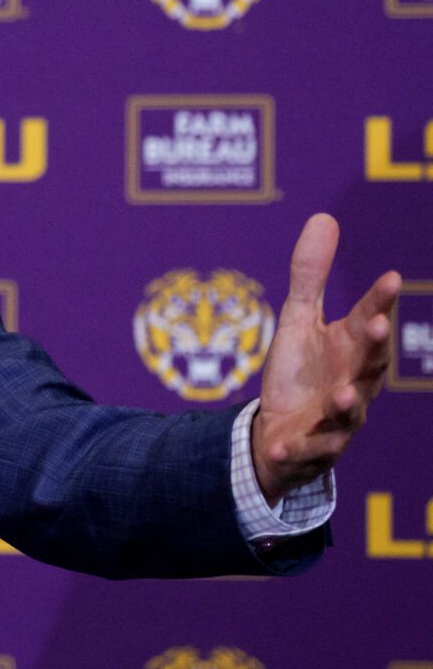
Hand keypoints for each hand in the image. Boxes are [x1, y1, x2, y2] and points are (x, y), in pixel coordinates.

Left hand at [252, 213, 399, 504]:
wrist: (279, 430)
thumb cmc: (299, 372)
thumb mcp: (299, 320)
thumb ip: (311, 276)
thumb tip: (324, 217)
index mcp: (351, 349)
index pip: (369, 320)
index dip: (380, 301)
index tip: (390, 277)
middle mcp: (354, 382)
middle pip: (370, 365)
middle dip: (375, 347)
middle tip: (375, 325)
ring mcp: (337, 419)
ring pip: (349, 412)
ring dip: (348, 403)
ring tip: (343, 393)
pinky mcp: (313, 448)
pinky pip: (306, 450)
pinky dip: (294, 450)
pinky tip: (278, 445)